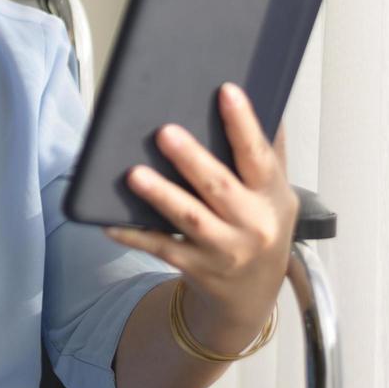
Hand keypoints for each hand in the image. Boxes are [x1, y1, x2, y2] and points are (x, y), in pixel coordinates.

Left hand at [105, 83, 298, 351]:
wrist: (253, 296)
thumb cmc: (262, 229)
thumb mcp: (278, 194)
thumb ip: (270, 152)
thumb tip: (263, 95)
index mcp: (272, 197)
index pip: (258, 156)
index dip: (244, 124)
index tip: (227, 92)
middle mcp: (252, 225)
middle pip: (219, 187)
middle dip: (192, 160)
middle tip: (165, 132)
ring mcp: (224, 250)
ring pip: (189, 219)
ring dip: (161, 195)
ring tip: (134, 174)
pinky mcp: (196, 267)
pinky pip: (161, 248)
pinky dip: (135, 236)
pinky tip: (110, 222)